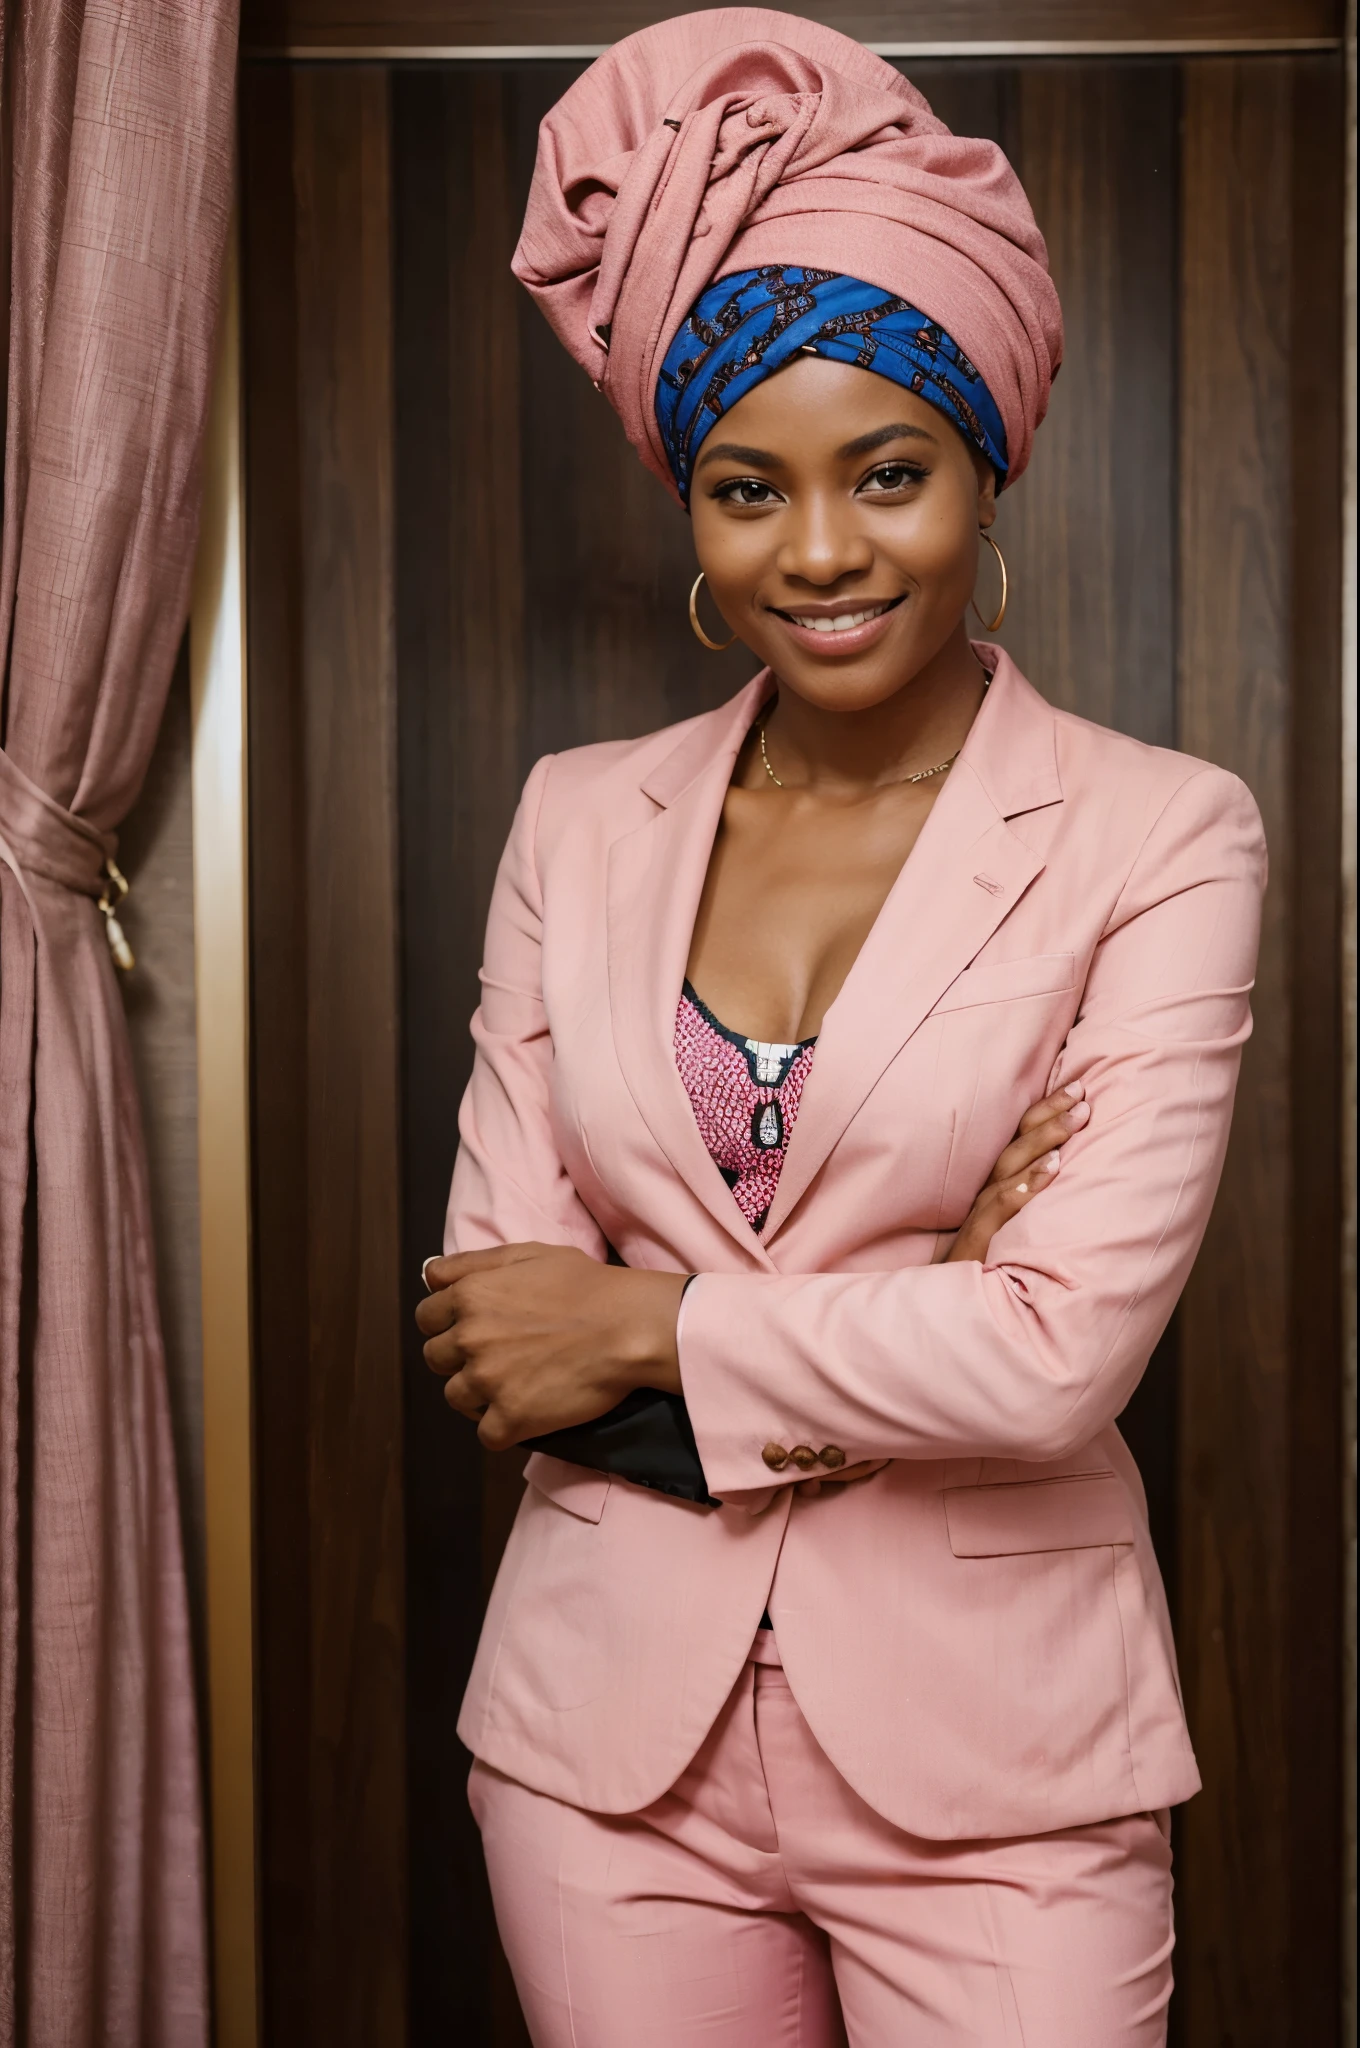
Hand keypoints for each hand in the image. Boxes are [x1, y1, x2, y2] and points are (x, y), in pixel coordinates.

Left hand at [415, 1243, 687, 1449]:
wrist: (628, 1326)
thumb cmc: (584, 1285)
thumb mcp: (526, 1254)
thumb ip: (471, 1263)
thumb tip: (429, 1276)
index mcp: (469, 1295)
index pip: (427, 1318)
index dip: (448, 1323)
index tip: (474, 1329)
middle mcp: (469, 1338)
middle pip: (436, 1359)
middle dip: (461, 1358)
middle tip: (500, 1356)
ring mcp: (487, 1381)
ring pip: (457, 1397)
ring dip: (480, 1394)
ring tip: (516, 1383)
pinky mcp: (511, 1417)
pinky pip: (487, 1434)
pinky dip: (504, 1427)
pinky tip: (528, 1410)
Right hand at [942, 1082, 1088, 1264]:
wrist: (952, 1304)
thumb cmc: (989, 1267)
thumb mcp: (1017, 1231)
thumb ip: (1036, 1207)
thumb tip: (1075, 1182)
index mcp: (999, 1186)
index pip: (1022, 1139)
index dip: (1047, 1111)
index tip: (1078, 1089)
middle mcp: (989, 1192)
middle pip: (1018, 1142)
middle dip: (1051, 1114)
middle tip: (1081, 1092)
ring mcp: (982, 1212)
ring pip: (1012, 1166)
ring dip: (1045, 1139)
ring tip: (1075, 1119)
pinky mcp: (980, 1236)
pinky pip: (1005, 1204)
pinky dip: (1028, 1184)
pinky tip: (1053, 1169)